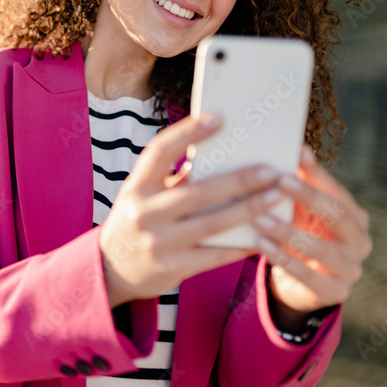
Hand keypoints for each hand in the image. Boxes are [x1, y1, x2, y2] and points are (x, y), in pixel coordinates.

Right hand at [98, 113, 284, 307]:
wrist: (110, 269)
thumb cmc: (138, 221)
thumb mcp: (143, 195)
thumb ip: (173, 178)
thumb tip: (222, 155)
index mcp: (136, 186)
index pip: (160, 152)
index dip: (188, 132)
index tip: (219, 118)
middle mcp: (143, 212)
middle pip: (197, 191)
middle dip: (238, 180)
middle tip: (270, 170)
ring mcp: (157, 242)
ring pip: (211, 224)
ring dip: (248, 210)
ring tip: (276, 196)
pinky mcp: (171, 268)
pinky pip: (213, 255)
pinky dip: (240, 245)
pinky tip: (264, 236)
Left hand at [252, 144, 372, 315]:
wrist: (301, 284)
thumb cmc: (300, 235)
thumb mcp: (300, 211)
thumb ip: (300, 184)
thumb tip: (296, 147)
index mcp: (355, 217)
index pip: (338, 191)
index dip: (318, 175)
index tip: (296, 155)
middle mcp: (361, 242)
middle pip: (338, 215)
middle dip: (308, 196)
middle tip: (278, 180)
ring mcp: (352, 269)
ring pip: (323, 248)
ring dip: (289, 232)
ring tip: (259, 218)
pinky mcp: (336, 293)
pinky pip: (309, 276)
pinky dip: (285, 260)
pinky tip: (262, 246)